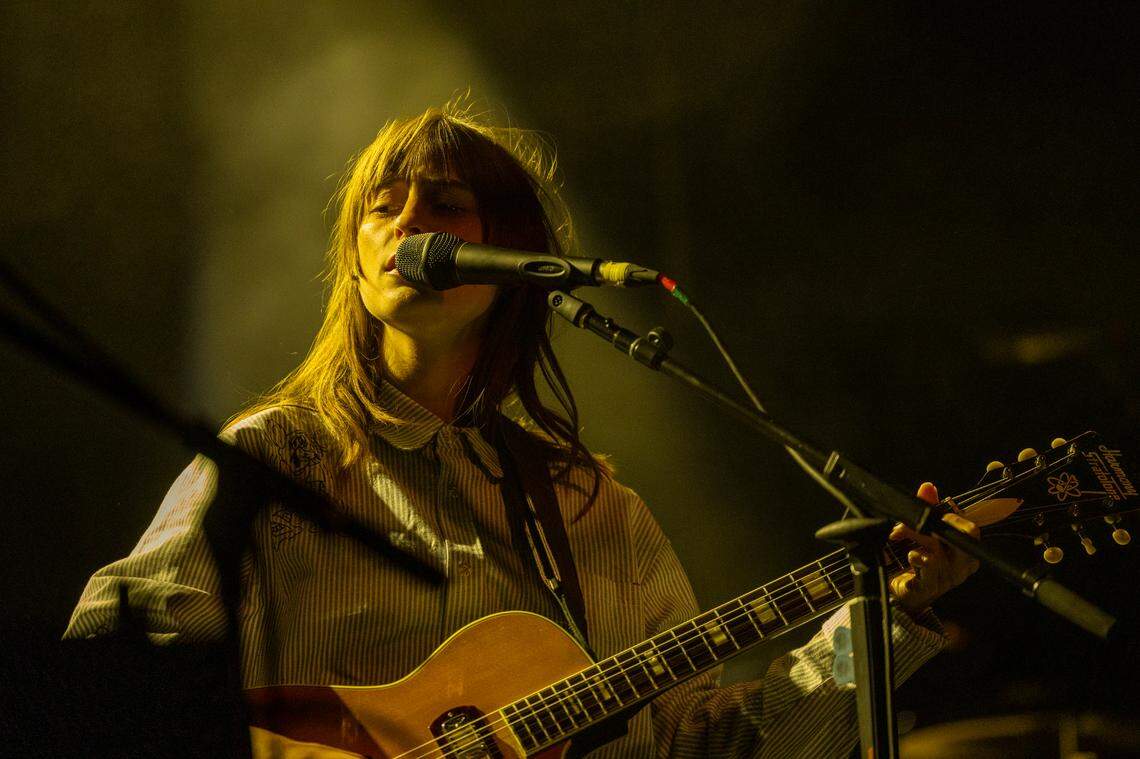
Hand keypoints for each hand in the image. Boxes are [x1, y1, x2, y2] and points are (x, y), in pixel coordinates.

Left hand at [888, 482, 979, 613]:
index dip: (952, 517)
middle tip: (910, 521)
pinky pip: (926, 569)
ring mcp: (946, 579)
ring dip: (914, 536)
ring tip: (898, 533)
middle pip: (959, 539)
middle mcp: (961, 566)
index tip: (933, 511)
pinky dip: (915, 557)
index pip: (970, 530)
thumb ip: (928, 509)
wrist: (907, 594)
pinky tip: (910, 554)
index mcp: (965, 551)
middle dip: (933, 524)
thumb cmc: (921, 562)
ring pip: (937, 551)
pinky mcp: (928, 588)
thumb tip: (928, 487)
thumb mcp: (925, 532)